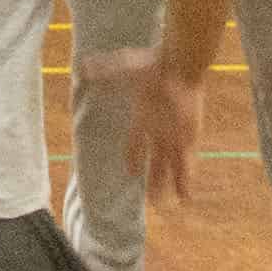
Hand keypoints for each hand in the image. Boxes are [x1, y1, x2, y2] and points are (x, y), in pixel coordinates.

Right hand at [86, 46, 214, 203]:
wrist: (180, 65)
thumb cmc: (152, 66)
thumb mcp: (124, 68)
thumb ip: (105, 71)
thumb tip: (84, 66)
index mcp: (143, 118)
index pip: (135, 144)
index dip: (132, 158)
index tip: (131, 171)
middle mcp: (159, 130)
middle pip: (154, 161)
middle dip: (153, 179)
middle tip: (151, 200)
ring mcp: (174, 135)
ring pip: (169, 166)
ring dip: (167, 184)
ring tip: (164, 204)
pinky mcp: (187, 137)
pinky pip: (185, 164)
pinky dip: (185, 180)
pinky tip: (186, 196)